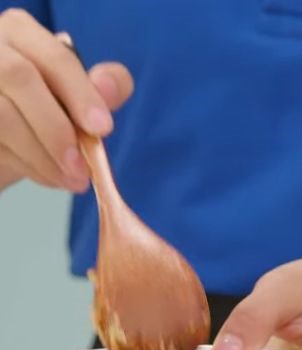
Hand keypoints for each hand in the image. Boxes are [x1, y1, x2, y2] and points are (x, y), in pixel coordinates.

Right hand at [0, 9, 132, 192]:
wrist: (9, 138)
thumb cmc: (48, 109)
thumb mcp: (78, 97)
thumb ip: (102, 89)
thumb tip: (109, 87)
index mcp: (23, 34)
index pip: (56, 57)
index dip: (81, 93)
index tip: (103, 129)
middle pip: (19, 77)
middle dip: (56, 129)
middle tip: (83, 170)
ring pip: (2, 115)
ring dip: (43, 157)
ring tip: (72, 180)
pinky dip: (28, 166)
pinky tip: (50, 177)